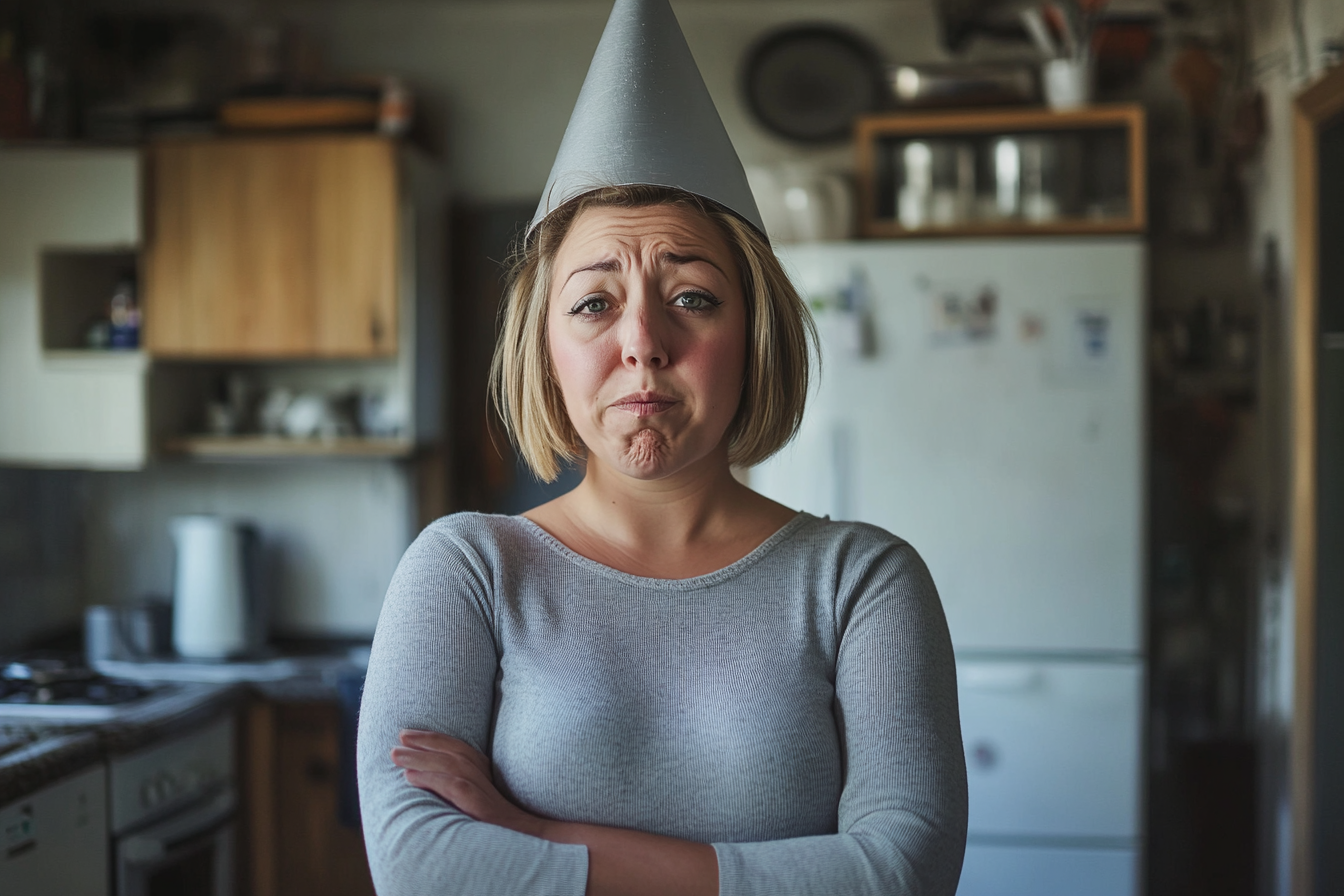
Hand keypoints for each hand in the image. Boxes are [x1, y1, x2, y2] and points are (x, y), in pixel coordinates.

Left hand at [391, 730, 545, 837]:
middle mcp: (487, 777)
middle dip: (426, 741)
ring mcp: (485, 792)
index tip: (410, 735)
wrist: (528, 843)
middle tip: (400, 736)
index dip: (435, 739)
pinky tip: (410, 777)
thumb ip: (461, 792)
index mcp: (486, 774)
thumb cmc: (500, 829)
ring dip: (421, 758)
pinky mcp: (482, 808)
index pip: (460, 748)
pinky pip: (454, 787)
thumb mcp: (481, 805)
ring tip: (396, 754)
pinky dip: (431, 779)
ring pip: (450, 765)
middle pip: (454, 750)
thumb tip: (426, 784)